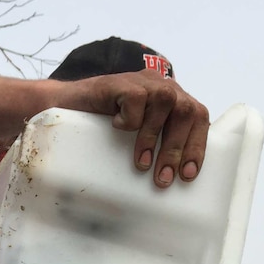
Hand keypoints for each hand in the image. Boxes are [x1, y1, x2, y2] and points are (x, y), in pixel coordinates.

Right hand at [67, 69, 208, 187]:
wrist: (65, 106)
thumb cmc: (102, 127)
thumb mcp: (135, 138)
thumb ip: (156, 145)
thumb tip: (170, 181)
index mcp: (172, 101)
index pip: (198, 117)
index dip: (197, 145)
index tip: (187, 175)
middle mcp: (162, 87)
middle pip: (187, 111)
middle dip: (177, 149)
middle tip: (162, 178)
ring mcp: (142, 82)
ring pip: (166, 103)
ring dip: (154, 137)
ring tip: (141, 162)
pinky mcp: (121, 82)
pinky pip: (136, 99)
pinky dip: (131, 120)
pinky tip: (117, 127)